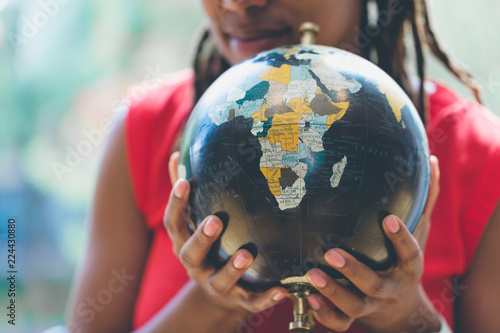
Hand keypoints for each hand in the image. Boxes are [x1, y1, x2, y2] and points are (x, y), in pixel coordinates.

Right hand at [163, 152, 287, 313]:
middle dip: (201, 238)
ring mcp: (216, 284)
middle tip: (215, 220)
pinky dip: (265, 298)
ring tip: (247, 254)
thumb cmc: (207, 247)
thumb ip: (185, 191)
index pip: (174, 224)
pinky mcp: (238, 300)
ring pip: (220, 281)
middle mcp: (196, 265)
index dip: (176, 204)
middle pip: (190, 254)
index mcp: (184, 243)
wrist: (217, 295)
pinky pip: (250, 302)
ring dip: (232, 269)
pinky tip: (281, 290)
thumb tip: (177, 155)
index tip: (184, 182)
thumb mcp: (193, 221)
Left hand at [305, 155, 441, 332]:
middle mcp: (389, 288)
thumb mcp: (420, 235)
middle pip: (373, 283)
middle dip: (353, 270)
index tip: (388, 218)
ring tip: (312, 274)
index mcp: (407, 268)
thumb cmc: (405, 265)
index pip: (410, 254)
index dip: (401, 238)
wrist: (404, 314)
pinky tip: (309, 297)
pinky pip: (340, 322)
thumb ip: (425, 201)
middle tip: (330, 253)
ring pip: (353, 305)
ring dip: (332, 291)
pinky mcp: (355, 317)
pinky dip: (324, 314)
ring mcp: (371, 306)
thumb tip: (434, 162)